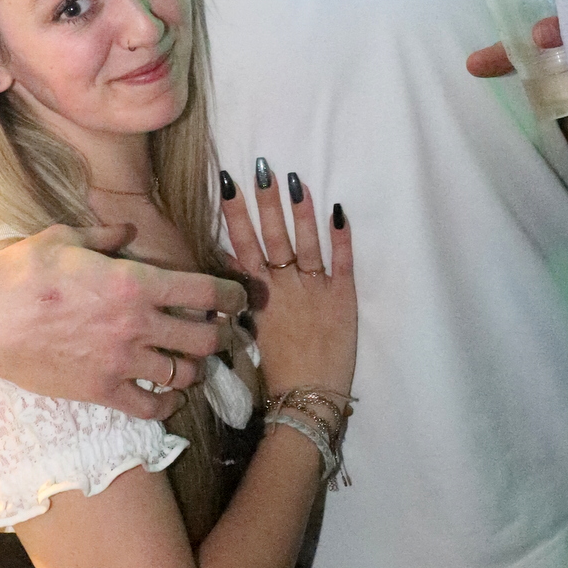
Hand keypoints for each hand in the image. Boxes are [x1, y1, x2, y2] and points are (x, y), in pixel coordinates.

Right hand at [0, 223, 246, 419]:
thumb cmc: (18, 273)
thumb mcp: (63, 237)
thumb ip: (106, 236)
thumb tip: (128, 231)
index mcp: (133, 281)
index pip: (206, 291)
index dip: (233, 295)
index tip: (240, 297)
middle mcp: (136, 324)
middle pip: (205, 336)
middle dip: (224, 334)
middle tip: (226, 332)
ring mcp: (120, 361)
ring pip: (184, 372)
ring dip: (198, 367)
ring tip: (197, 361)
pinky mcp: (100, 391)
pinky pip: (151, 405)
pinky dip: (169, 402)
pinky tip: (170, 393)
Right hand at [220, 165, 355, 396]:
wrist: (308, 398)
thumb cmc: (277, 368)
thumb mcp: (249, 329)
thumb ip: (239, 294)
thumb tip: (223, 263)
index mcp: (260, 294)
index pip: (243, 245)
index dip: (236, 214)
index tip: (229, 183)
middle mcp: (285, 286)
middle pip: (272, 237)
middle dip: (266, 202)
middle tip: (262, 168)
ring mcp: (315, 290)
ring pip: (306, 242)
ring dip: (300, 211)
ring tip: (295, 179)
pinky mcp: (343, 298)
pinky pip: (343, 262)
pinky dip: (341, 237)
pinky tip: (339, 210)